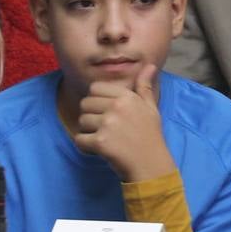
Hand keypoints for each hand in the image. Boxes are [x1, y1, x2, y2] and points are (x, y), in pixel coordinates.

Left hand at [75, 64, 175, 181]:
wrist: (152, 165)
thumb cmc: (151, 136)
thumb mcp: (151, 108)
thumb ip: (144, 86)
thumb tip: (149, 66)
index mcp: (126, 97)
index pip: (95, 88)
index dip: (96, 100)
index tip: (105, 113)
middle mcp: (116, 107)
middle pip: (85, 104)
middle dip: (90, 116)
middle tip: (104, 129)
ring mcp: (108, 124)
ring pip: (81, 121)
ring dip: (88, 132)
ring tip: (104, 139)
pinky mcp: (101, 142)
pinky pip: (79, 139)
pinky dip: (85, 147)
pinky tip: (98, 150)